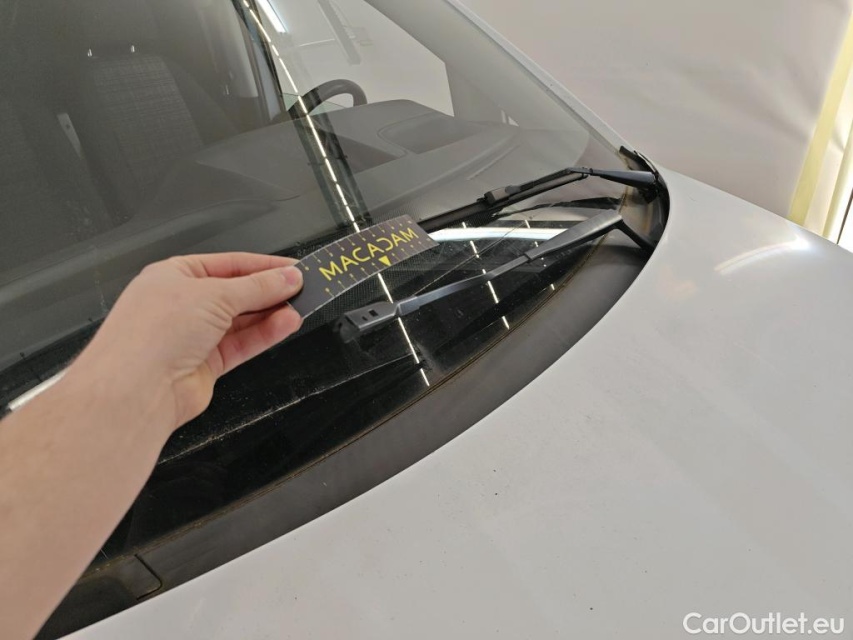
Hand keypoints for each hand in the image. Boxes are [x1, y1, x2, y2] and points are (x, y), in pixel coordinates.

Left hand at [68, 253, 303, 433]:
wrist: (136, 389)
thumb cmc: (151, 335)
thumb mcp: (214, 294)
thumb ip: (257, 287)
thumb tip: (287, 277)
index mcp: (174, 276)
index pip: (228, 264)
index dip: (263, 266)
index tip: (293, 268)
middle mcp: (182, 305)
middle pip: (237, 292)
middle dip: (270, 291)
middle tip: (302, 287)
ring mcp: (193, 336)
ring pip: (242, 320)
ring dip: (271, 314)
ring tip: (300, 306)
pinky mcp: (205, 363)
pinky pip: (242, 343)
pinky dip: (265, 334)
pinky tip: (285, 325)